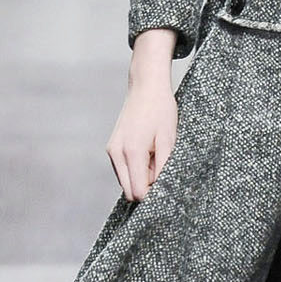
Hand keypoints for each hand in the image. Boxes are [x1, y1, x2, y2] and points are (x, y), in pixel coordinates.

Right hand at [106, 29, 177, 200]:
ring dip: (141, 177)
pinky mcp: (111, 147)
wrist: (146, 86)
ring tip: (155, 156)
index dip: (153, 194)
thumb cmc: (161, 110)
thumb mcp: (169, 139)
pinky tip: (148, 152)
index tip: (167, 185)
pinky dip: (136, 169)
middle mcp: (116, 153)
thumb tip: (161, 189)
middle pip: (129, 191)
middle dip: (146, 187)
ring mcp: (111, 150)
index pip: (137, 192)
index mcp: (132, 152)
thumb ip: (163, 167)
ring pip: (126, 181)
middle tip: (162, 169)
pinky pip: (124, 170)